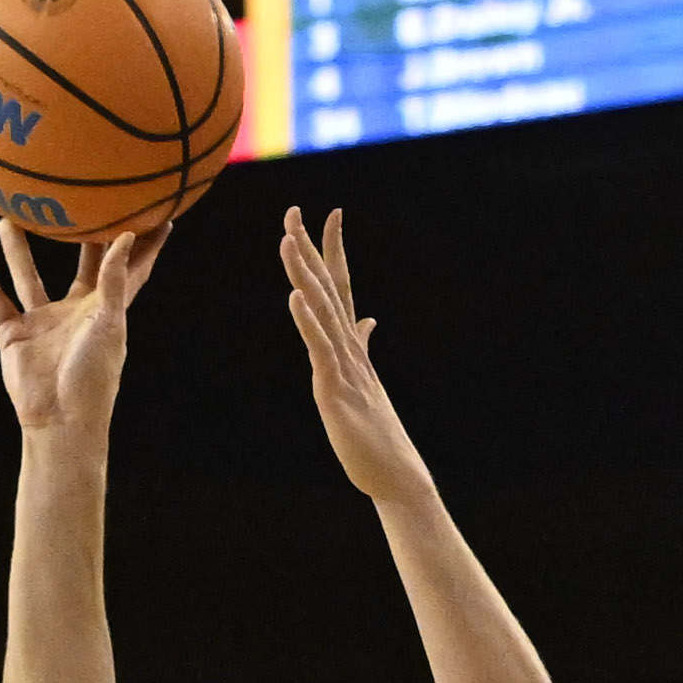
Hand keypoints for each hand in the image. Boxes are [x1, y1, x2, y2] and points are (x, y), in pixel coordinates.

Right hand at [0, 216, 160, 442]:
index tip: (158, 211)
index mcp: (106, 310)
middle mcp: (75, 312)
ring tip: (11, 213)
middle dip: (81, 234)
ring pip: (28, 274)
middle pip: (79, 264)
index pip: (128, 269)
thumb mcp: (109, 323)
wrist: (60, 419)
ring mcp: (43, 322)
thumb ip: (115, 280)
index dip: (143, 245)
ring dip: (19, 248)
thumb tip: (126, 237)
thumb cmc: (94, 377)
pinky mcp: (14, 333)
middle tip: (79, 197)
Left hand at [274, 207, 431, 505]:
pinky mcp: (335, 389)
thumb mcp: (364, 379)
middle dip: (310, 248)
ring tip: (288, 239)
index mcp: (351, 343)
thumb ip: (363, 345)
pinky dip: (307, 321)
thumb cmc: (377, 430)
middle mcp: (349, 346)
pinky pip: (320, 349)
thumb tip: (369, 320)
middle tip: (293, 209)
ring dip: (304, 274)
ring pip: (322, 310)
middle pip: (327, 287)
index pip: (341, 285)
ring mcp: (343, 365)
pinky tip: (295, 297)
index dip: (334, 249)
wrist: (394, 472)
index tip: (330, 212)